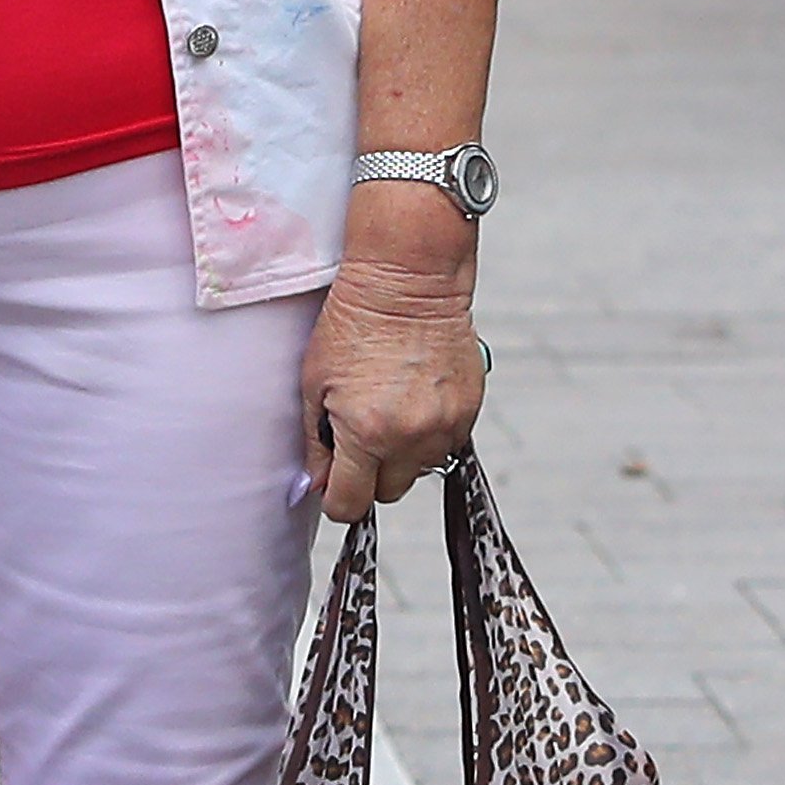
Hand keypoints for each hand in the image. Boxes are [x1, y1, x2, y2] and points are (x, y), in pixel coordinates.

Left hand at [300, 237, 483, 525]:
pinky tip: (416, 398)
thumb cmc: (353, 323)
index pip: (351, 504)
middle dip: (371, 474)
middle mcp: (410, 437)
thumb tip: (318, 484)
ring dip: (403, 454)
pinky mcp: (469, 409)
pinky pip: (447, 444)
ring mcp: (445, 425)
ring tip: (391, 409)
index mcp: (366, 433)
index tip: (335, 482)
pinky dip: (430, 433)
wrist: (408, 280)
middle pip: (389, 493)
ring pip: (421, 470)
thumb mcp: (315, 383)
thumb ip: (315, 442)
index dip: (338, 498)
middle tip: (361, 435)